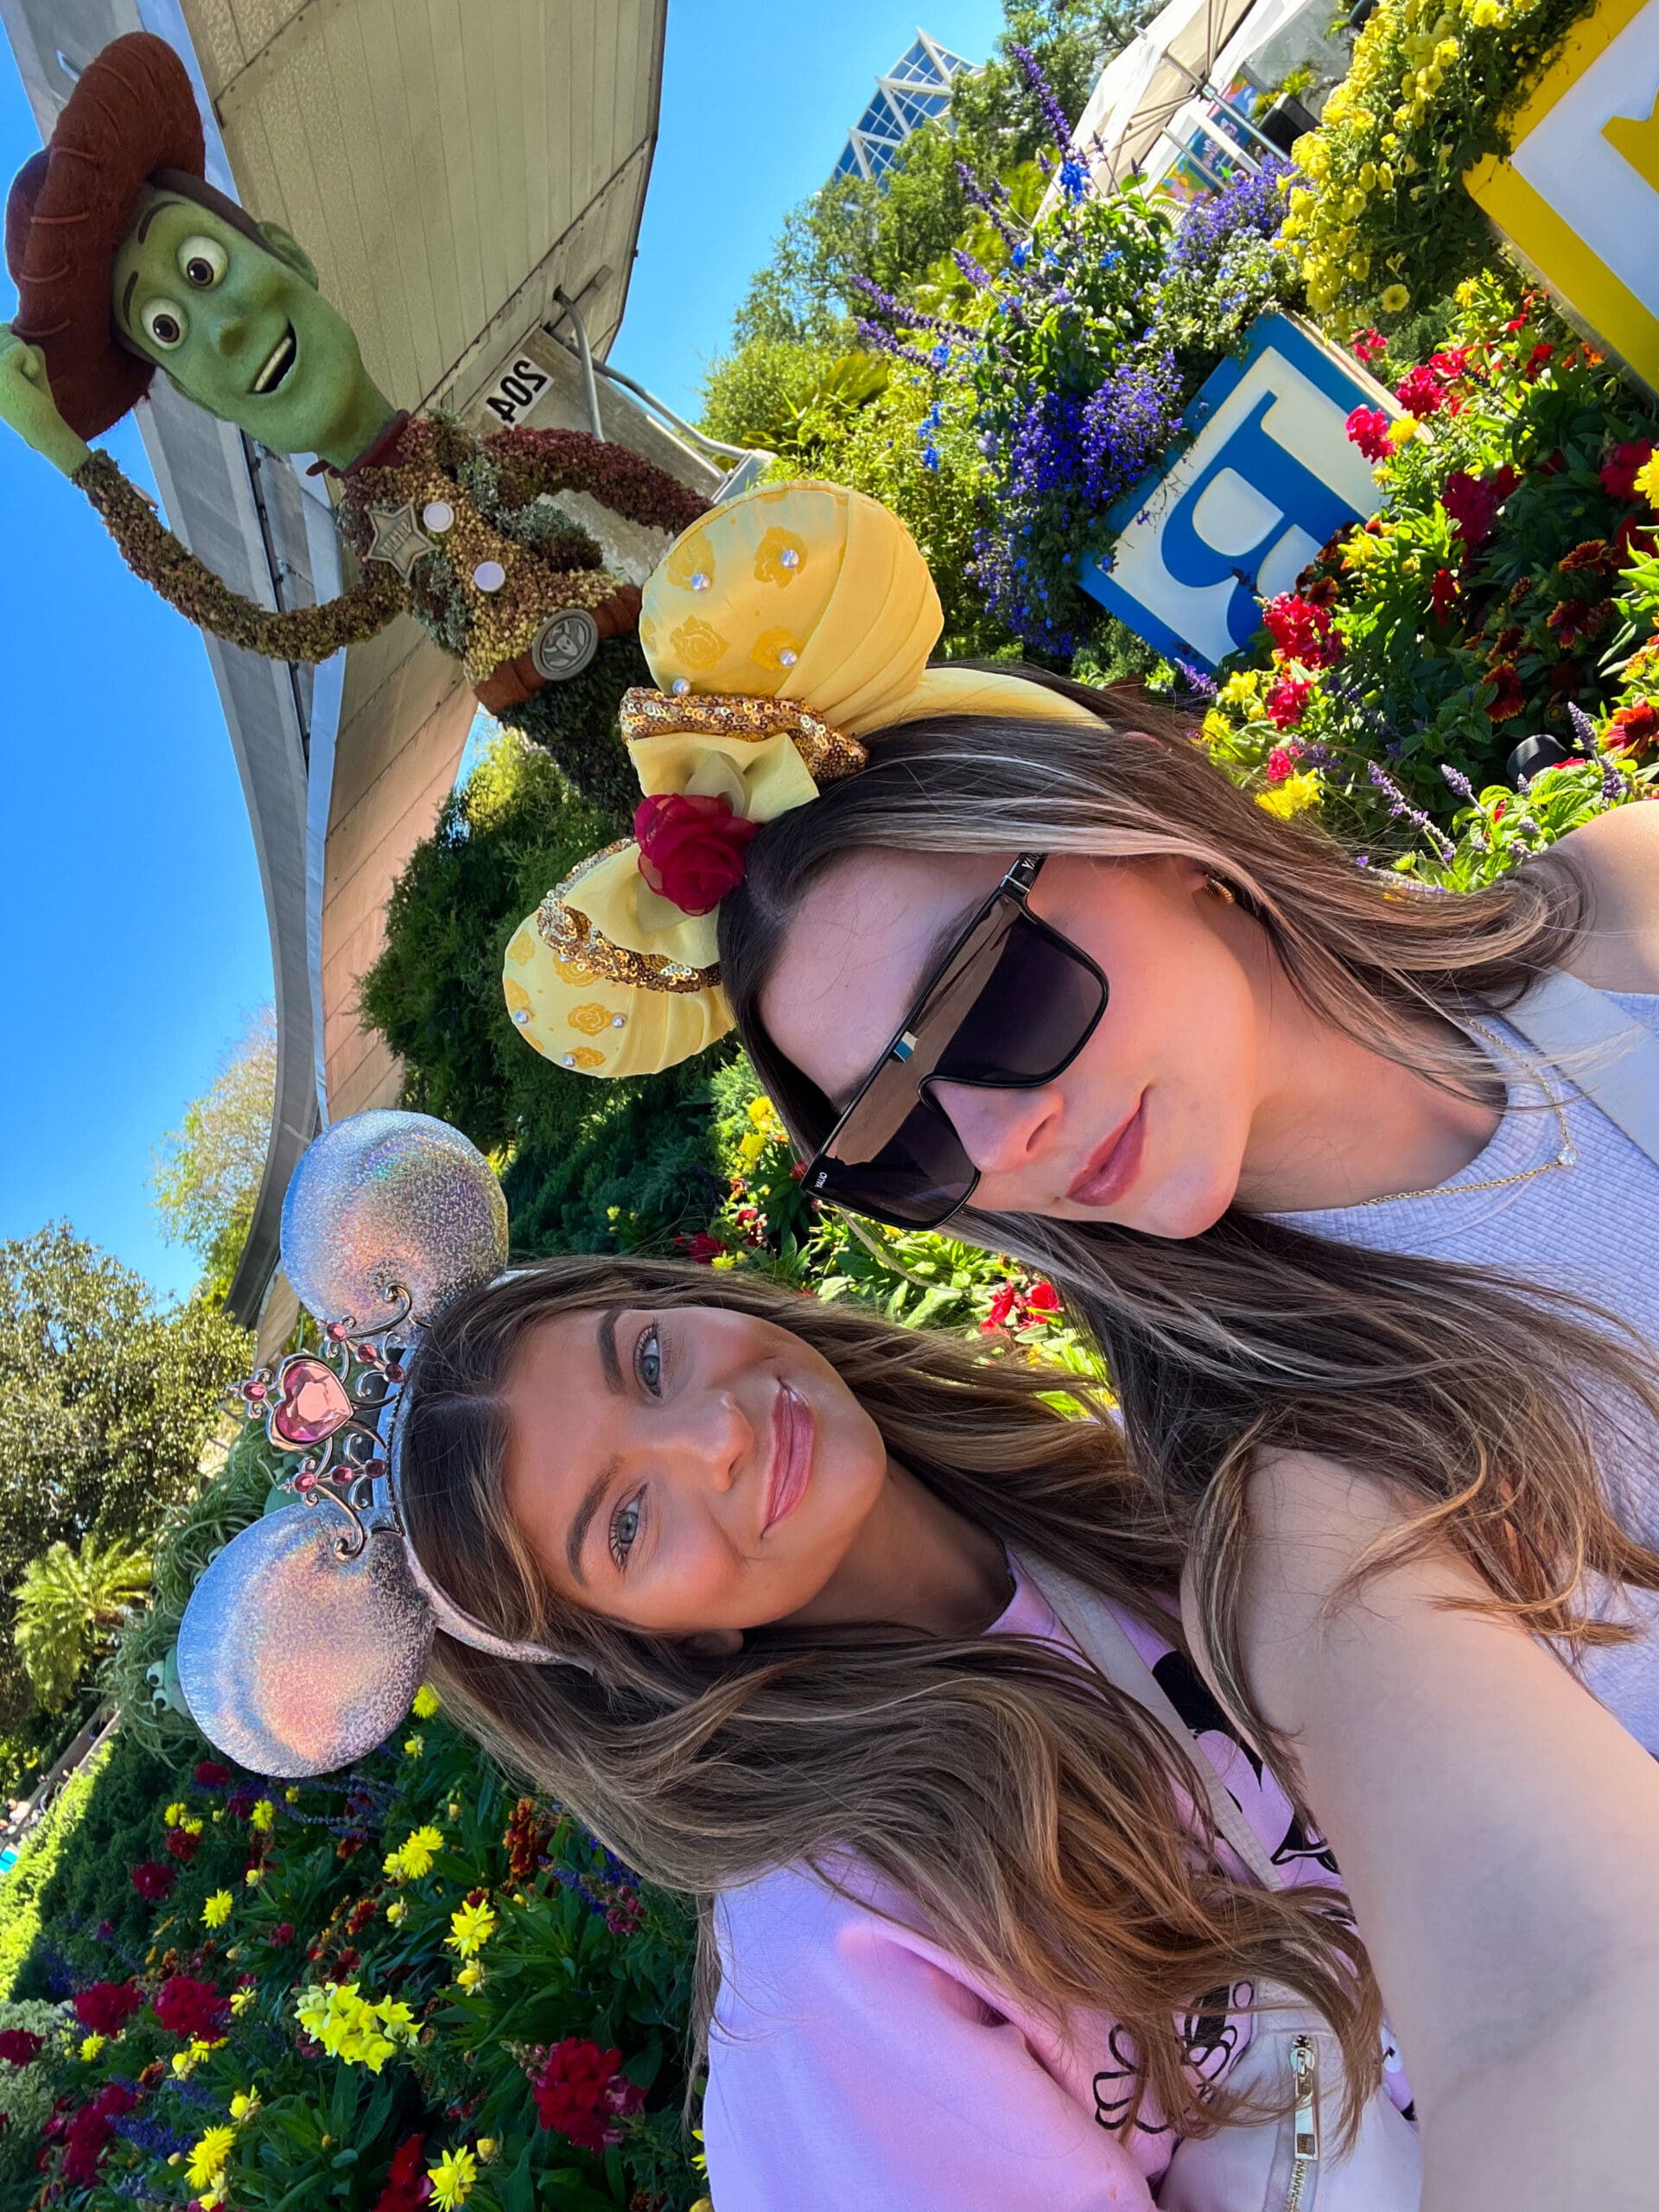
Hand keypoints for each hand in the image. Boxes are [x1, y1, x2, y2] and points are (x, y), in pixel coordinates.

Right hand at [0, 325, 91, 475]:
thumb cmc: (33, 398)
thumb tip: (6, 325)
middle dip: (21, 351)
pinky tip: (28, 382)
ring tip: (24, 382)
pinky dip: (32, 363)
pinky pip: (22, 347)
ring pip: (13, 338)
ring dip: (27, 358)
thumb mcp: (20, 363)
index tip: (18, 374)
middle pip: (4, 332)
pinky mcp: (0, 367)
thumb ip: (13, 342)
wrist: (42, 427)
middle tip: (22, 379)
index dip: (13, 345)